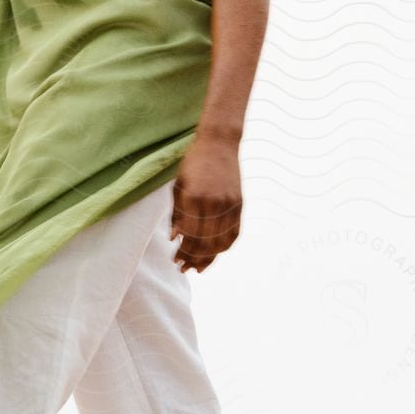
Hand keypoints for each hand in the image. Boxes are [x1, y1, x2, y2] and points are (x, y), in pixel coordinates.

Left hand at [169, 136, 241, 272]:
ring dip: (208, 258)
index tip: (175, 261)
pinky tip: (215, 254)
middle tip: (184, 268)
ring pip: (219, 241)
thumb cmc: (193, 164)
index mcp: (193, 198)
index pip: (188, 235)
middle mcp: (213, 203)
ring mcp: (229, 205)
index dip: (182, 251)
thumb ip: (177, 214)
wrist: (218, 144)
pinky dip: (224, 246)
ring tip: (198, 267)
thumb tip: (175, 239)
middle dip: (193, 259)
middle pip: (204, 242)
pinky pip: (233, 233)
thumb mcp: (179, 187)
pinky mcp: (239, 204)